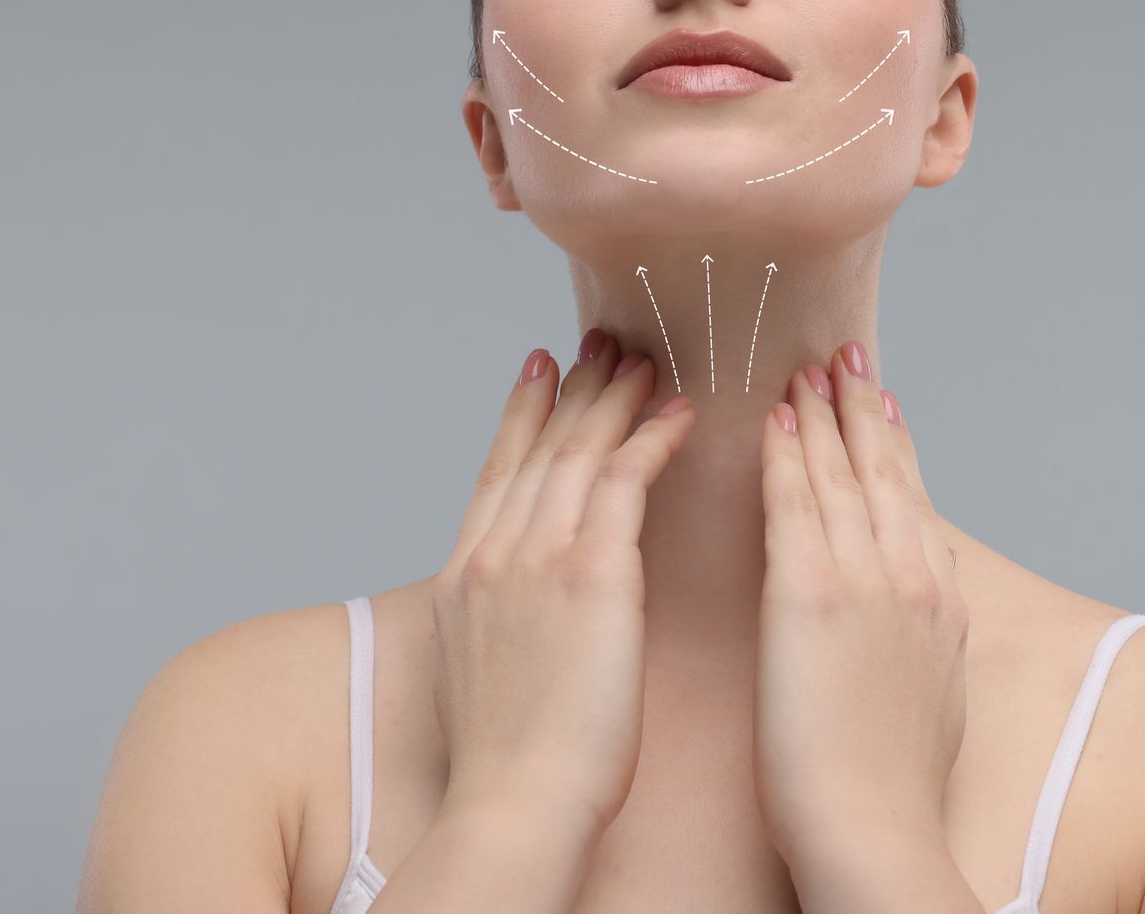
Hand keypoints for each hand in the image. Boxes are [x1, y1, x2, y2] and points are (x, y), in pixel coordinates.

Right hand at [428, 329, 695, 843]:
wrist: (515, 803)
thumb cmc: (512, 765)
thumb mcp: (482, 674)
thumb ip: (500, 624)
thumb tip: (521, 613)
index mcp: (465, 577)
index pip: (496, 470)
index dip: (521, 412)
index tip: (538, 366)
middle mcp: (493, 552)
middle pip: (537, 445)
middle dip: (572, 387)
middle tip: (600, 340)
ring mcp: (536, 557)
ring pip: (579, 449)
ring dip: (615, 398)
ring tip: (645, 361)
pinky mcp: (589, 573)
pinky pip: (624, 480)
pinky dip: (651, 439)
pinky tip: (679, 415)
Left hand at [752, 340, 967, 864]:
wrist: (875, 832)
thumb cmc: (893, 787)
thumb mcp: (937, 695)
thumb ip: (931, 634)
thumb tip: (934, 597)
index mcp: (941, 600)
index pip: (913, 498)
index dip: (895, 443)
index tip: (882, 398)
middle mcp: (911, 575)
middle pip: (883, 469)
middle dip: (862, 405)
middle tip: (845, 354)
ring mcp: (864, 580)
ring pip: (841, 473)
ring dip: (823, 413)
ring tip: (806, 368)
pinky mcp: (810, 595)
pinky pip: (795, 505)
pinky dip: (788, 457)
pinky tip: (776, 422)